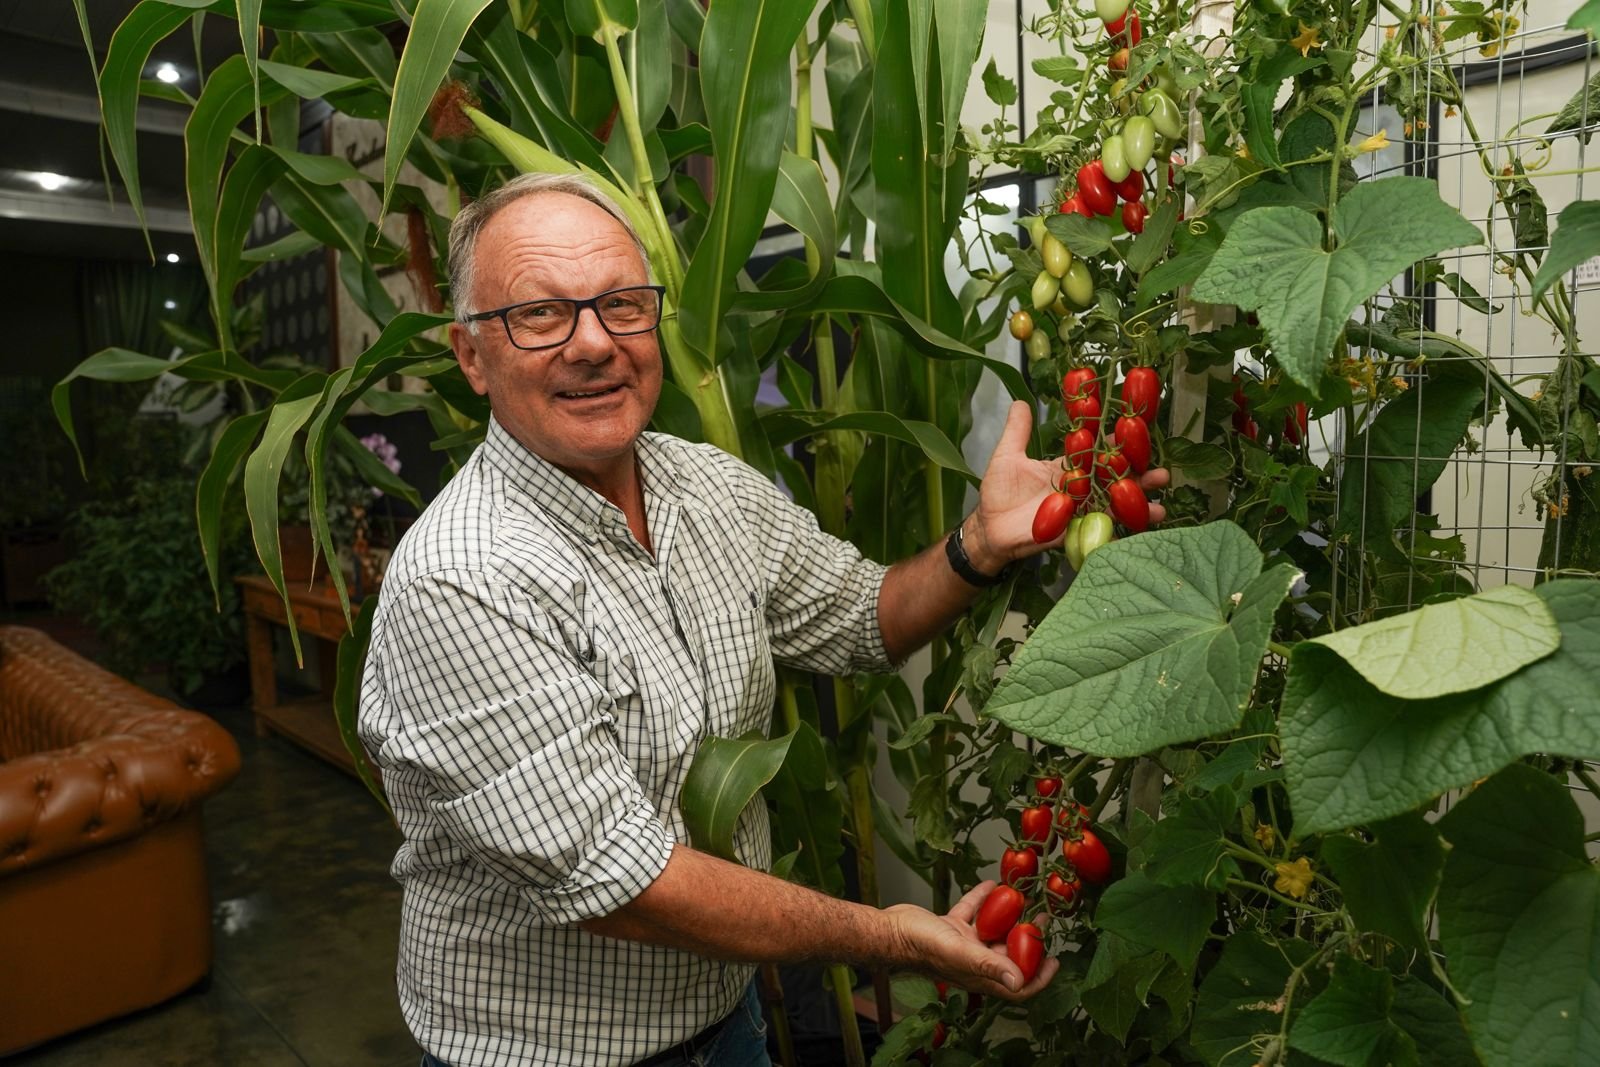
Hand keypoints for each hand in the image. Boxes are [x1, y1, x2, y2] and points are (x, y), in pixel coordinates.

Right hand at [882, 881, 1059, 1000]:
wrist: (888, 930)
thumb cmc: (919, 944)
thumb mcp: (959, 952)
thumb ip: (989, 965)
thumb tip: (1020, 983)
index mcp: (978, 975)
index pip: (1017, 985)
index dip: (1039, 977)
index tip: (1056, 961)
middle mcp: (973, 961)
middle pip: (1009, 954)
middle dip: (1028, 939)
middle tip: (1044, 920)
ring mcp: (961, 944)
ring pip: (992, 931)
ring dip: (1009, 916)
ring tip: (1024, 898)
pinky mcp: (949, 927)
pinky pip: (972, 913)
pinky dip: (982, 900)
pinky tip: (991, 884)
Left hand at [966, 401, 1168, 568]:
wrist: (989, 529)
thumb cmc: (998, 492)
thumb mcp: (1007, 456)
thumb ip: (1018, 432)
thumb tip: (1021, 401)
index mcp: (1068, 466)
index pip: (1096, 448)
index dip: (1116, 439)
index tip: (1136, 424)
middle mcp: (1080, 485)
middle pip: (1115, 475)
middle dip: (1139, 468)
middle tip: (1160, 463)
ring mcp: (1081, 508)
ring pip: (1116, 499)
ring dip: (1140, 495)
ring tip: (1160, 488)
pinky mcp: (1077, 527)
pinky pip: (1105, 524)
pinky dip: (1126, 522)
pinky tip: (1148, 518)